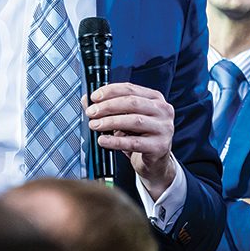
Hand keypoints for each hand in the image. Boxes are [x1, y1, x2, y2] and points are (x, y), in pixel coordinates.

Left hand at [85, 82, 175, 197]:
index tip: (94, 97)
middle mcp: (163, 110)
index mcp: (155, 98)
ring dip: (110, 122)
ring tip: (94, 125)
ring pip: (134, 121)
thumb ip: (108, 107)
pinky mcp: (160, 146)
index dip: (110, 91)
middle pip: (132, 103)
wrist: (156, 161)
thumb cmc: (140, 135)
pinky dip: (115, 141)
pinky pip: (134, 143)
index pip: (130, 89)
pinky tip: (103, 141)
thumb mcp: (126, 118)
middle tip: (91, 112)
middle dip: (108, 106)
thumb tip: (86, 100)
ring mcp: (164, 128)